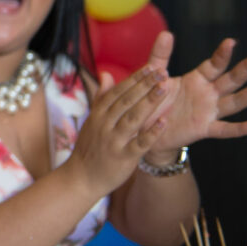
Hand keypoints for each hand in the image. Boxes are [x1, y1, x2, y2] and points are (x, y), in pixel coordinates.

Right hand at [67, 67, 168, 195]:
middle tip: (161, 72)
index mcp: (98, 114)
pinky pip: (139, 143)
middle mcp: (104, 125)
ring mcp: (113, 141)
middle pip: (126, 101)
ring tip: (164, 89)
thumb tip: (106, 74)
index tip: (150, 67)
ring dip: (149, 102)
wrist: (81, 178)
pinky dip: (151, 132)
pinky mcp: (123, 158)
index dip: (134, 79)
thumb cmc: (89, 148)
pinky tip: (164, 122)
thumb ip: (101, 97)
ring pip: (133, 118)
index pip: (118, 92)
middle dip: (144, 85)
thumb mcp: (92, 120)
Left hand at [142, 32, 246, 158]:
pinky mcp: (204, 128)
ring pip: (235, 102)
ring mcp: (208, 111)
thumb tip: (166, 33)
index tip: (230, 42)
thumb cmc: (153, 99)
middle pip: (231, 80)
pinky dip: (241, 128)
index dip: (222, 54)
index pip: (215, 65)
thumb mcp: (155, 74)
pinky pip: (226, 129)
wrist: (146, 127)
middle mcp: (208, 94)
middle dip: (246, 68)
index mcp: (197, 79)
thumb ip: (160, 55)